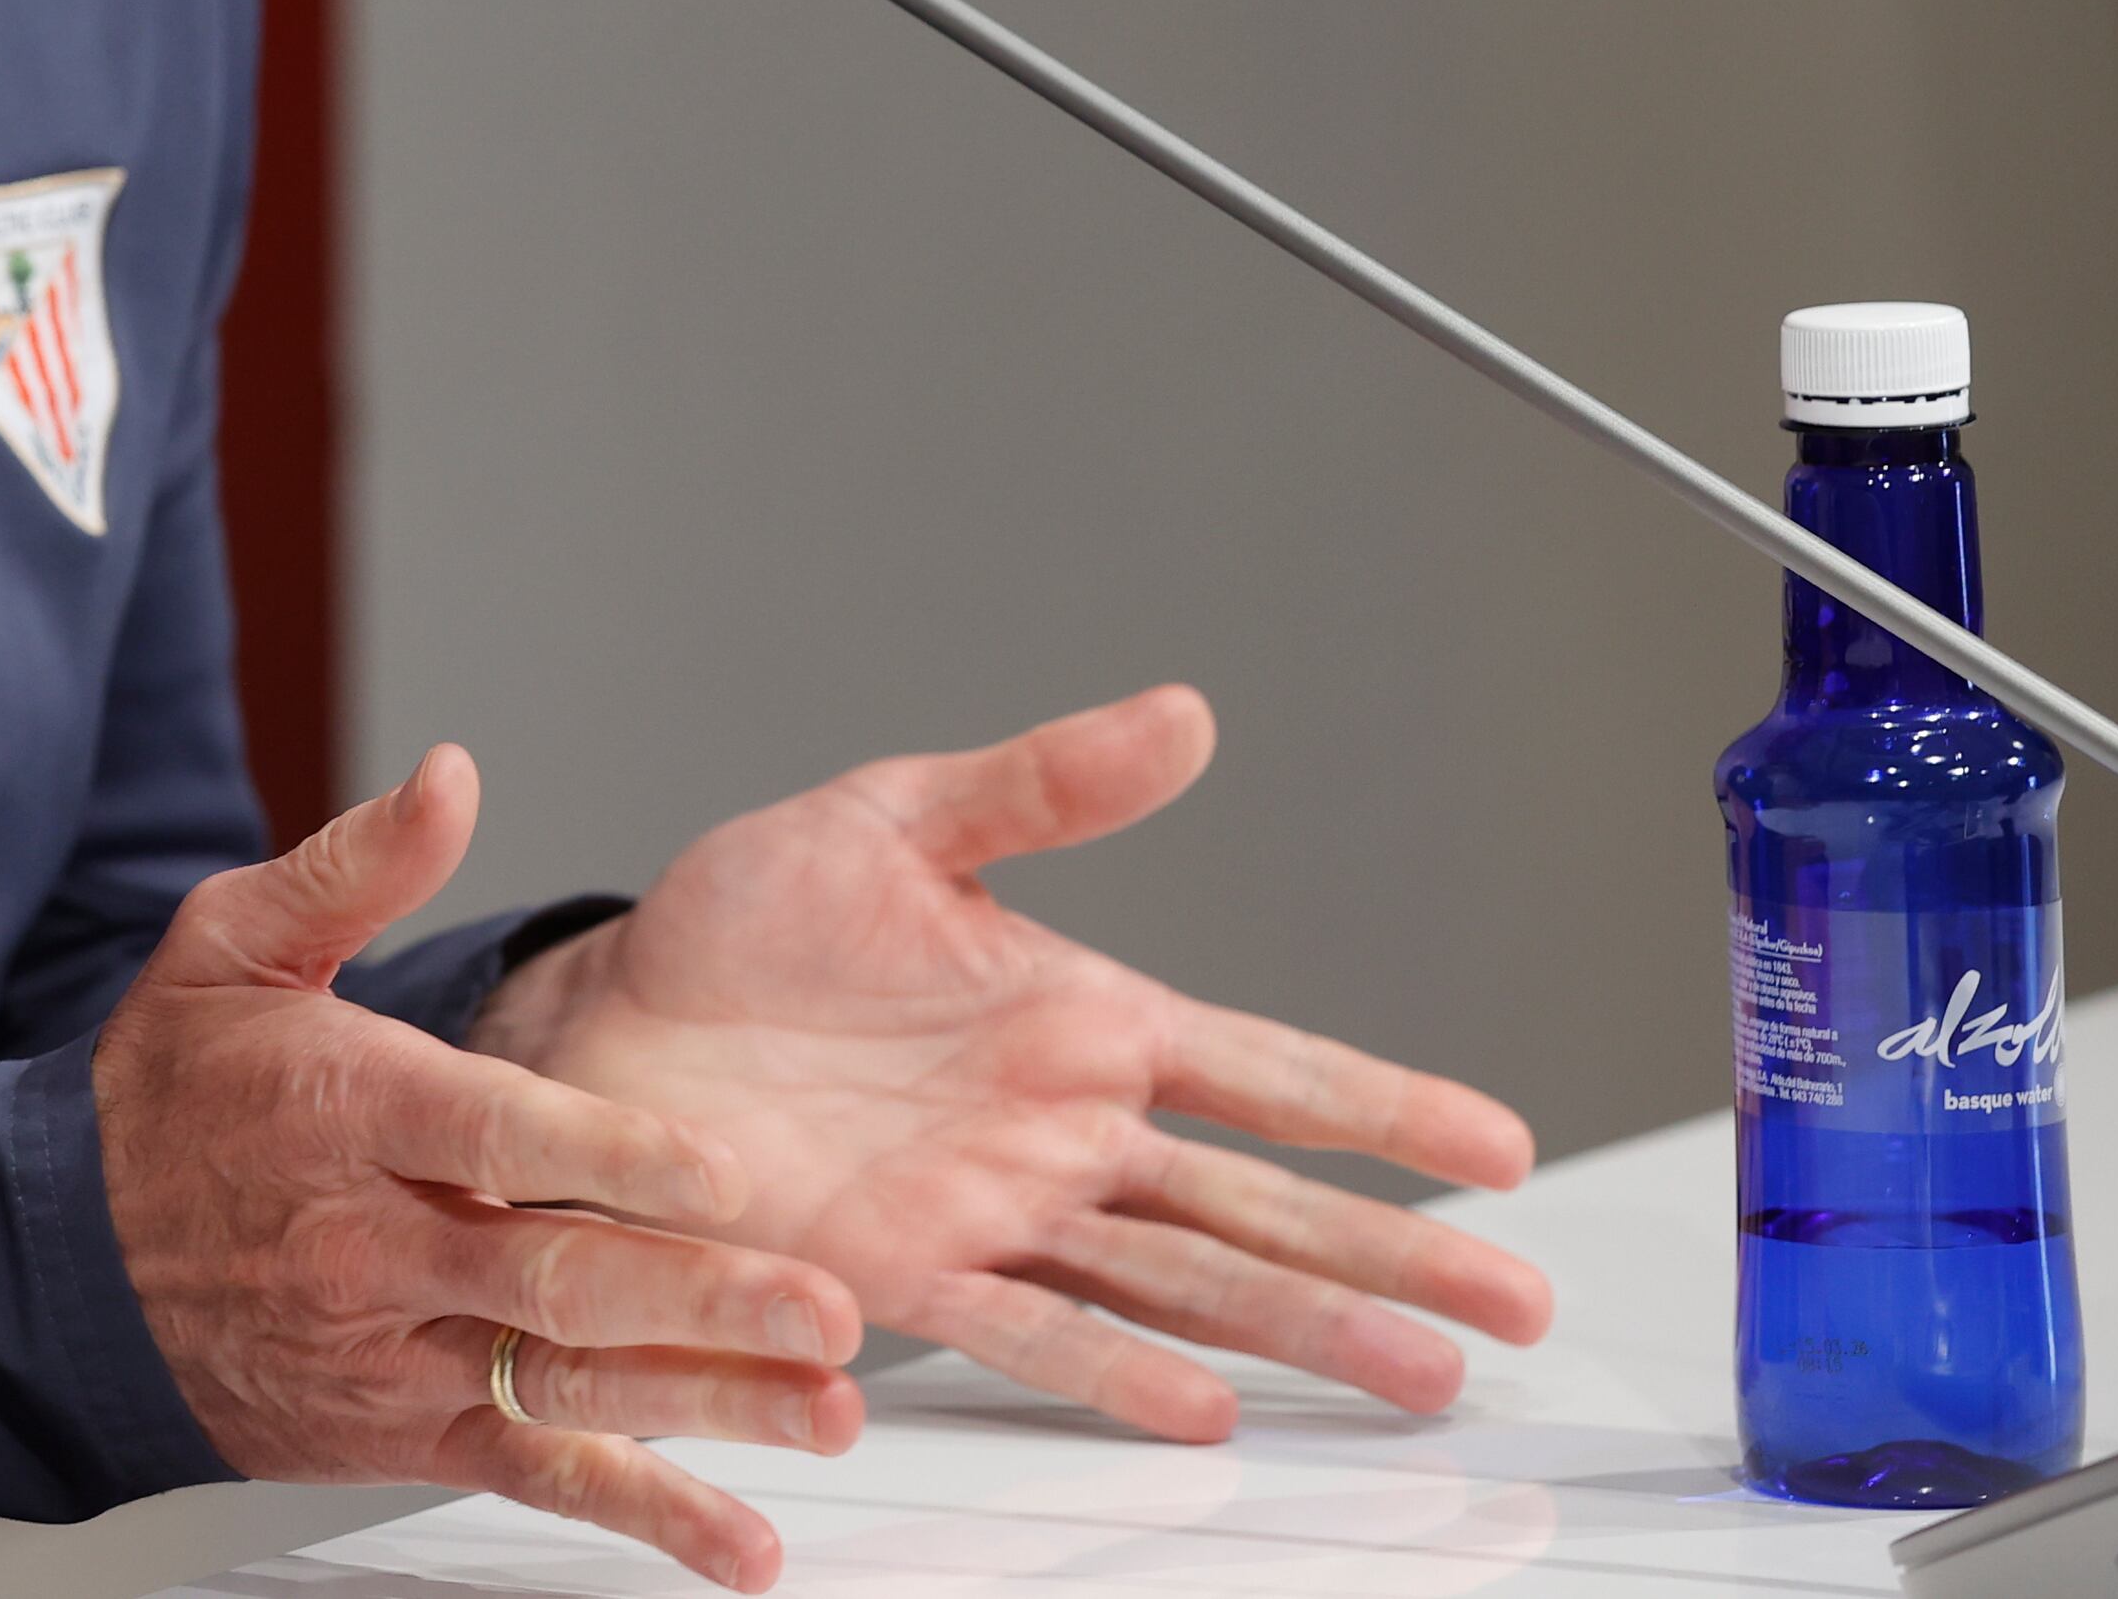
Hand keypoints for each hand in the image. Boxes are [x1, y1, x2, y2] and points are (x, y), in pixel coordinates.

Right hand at [98, 748, 863, 1591]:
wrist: (58, 1271)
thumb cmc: (163, 1096)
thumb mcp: (229, 945)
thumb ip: (355, 865)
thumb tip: (453, 776)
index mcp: (343, 1111)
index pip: (491, 1131)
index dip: (609, 1154)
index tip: (720, 1172)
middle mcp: (372, 1242)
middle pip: (551, 1275)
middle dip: (701, 1299)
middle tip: (823, 1310)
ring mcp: (390, 1349)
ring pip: (565, 1384)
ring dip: (706, 1407)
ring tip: (824, 1413)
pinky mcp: (402, 1429)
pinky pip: (532, 1474)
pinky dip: (643, 1516)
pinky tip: (736, 1542)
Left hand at [475, 685, 1554, 1442]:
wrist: (602, 1023)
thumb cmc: (739, 926)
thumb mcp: (892, 820)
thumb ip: (1041, 782)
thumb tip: (1181, 713)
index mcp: (1077, 1019)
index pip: (1267, 1070)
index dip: (1386, 1107)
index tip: (1504, 1146)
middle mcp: (1058, 1130)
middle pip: (1262, 1200)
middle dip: (1393, 1252)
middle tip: (1515, 1307)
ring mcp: (993, 1209)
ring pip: (1182, 1280)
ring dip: (1298, 1326)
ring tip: (1416, 1374)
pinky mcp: (902, 1270)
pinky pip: (1025, 1327)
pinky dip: (1113, 1366)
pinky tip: (1204, 1403)